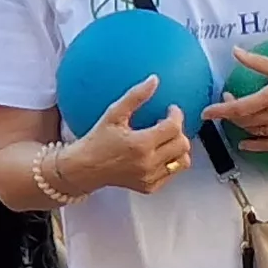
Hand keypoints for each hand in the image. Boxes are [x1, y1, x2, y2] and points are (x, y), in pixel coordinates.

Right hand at [69, 79, 196, 193]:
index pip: (173, 128)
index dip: (176, 115)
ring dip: (178, 148)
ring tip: (165, 139)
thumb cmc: (97, 140)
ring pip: (182, 161)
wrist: (84, 168)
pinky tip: (157, 153)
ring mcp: (150, 177)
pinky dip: (170, 162)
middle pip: (182, 145)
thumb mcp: (113, 114)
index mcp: (140, 144)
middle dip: (178, 131)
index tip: (171, 109)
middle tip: (167, 124)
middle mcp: (148, 163)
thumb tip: (154, 80)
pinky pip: (172, 173)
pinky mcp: (149, 187)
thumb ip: (135, 96)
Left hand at [202, 49, 267, 148]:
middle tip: (228, 100)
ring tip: (237, 115)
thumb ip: (257, 62)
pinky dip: (254, 145)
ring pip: (253, 132)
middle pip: (243, 120)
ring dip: (240, 125)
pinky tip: (244, 143)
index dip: (220, 110)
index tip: (205, 113)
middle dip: (229, 112)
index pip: (239, 107)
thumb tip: (236, 52)